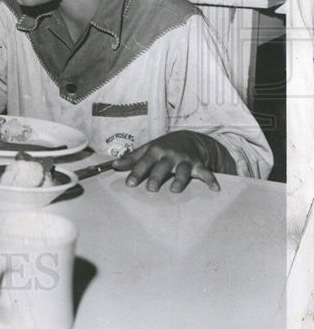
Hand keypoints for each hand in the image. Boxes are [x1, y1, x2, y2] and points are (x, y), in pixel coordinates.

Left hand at [112, 131, 226, 192]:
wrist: (187, 139)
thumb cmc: (162, 148)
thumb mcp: (146, 150)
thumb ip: (131, 159)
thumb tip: (113, 166)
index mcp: (154, 151)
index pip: (143, 163)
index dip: (136, 173)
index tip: (129, 183)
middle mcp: (169, 155)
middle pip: (162, 166)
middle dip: (156, 176)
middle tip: (150, 188)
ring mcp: (184, 160)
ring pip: (183, 170)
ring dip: (180, 180)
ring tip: (175, 190)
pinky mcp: (198, 165)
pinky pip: (206, 172)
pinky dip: (211, 179)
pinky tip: (215, 188)